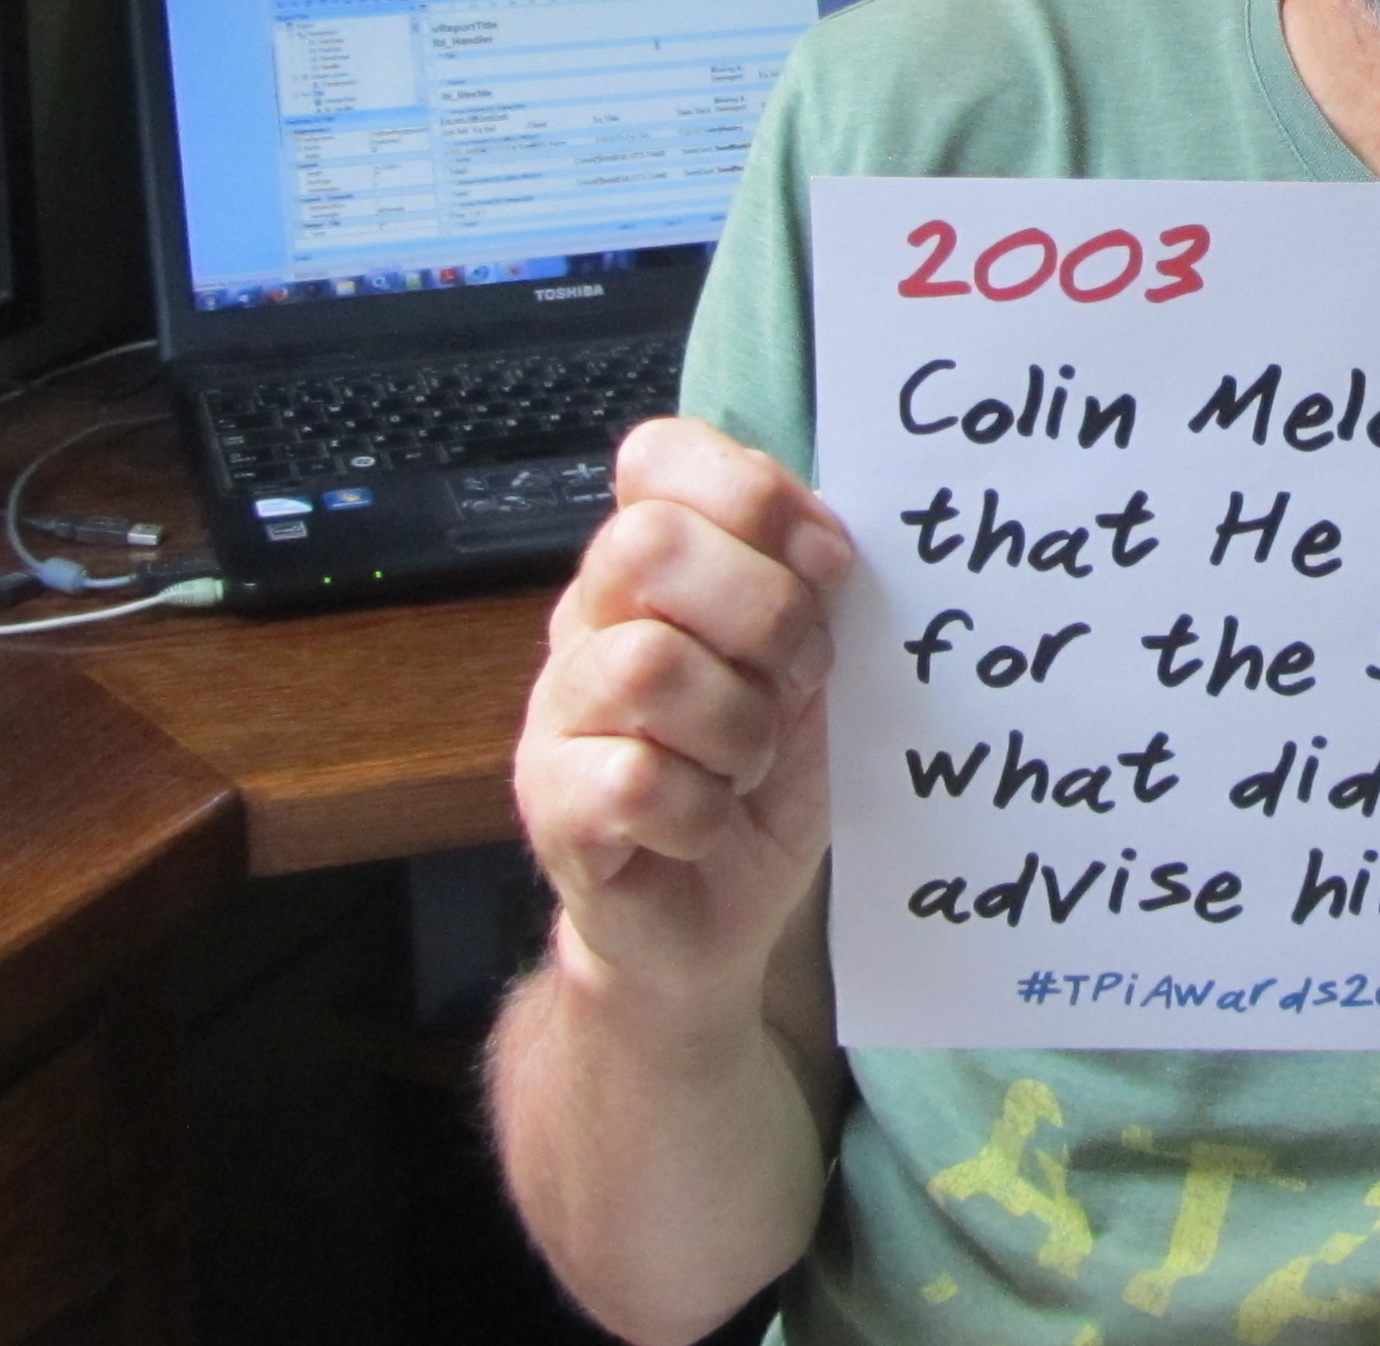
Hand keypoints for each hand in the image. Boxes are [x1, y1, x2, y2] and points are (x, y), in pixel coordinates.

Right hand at [512, 416, 856, 1010]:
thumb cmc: (757, 781)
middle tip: (800, 679)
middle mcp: (589, 621)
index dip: (754, 495)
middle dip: (761, 613)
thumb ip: (808, 594)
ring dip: (737, 725)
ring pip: (646, 665)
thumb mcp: (807, 672)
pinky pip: (635, 779)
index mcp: (651, 567)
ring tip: (750, 766)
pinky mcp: (551, 805)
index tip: (827, 565)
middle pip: (648, 545)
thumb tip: (829, 545)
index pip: (658, 457)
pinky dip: (703, 809)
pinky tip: (709, 822)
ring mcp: (558, 712)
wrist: (708, 922)